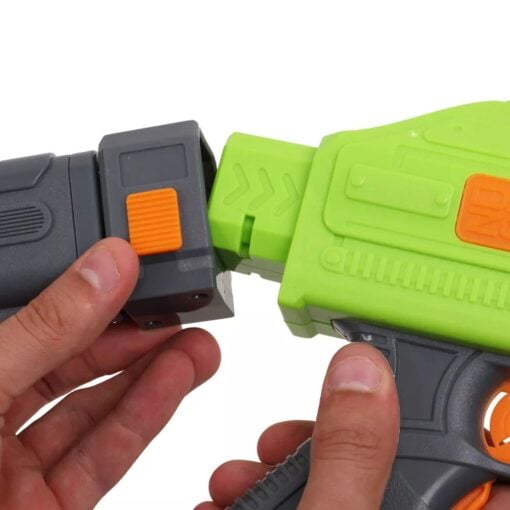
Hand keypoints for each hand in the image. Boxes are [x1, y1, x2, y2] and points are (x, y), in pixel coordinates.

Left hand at [0, 238, 219, 509]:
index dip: (87, 292)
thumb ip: (46, 329)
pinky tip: (176, 381)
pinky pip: (106, 454)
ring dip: (153, 373)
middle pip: (72, 363)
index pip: (30, 320)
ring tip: (195, 344)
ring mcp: (16, 470)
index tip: (134, 269)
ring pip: (97, 407)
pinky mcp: (49, 509)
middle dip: (134, 334)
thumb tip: (105, 266)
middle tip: (178, 309)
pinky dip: (146, 415)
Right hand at [196, 344, 509, 509]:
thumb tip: (362, 372)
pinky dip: (284, 494)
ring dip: (292, 469)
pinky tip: (242, 500)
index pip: (481, 457)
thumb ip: (352, 452)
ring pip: (350, 483)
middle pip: (397, 462)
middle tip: (283, 434)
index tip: (412, 363)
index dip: (461, 404)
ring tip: (241, 475)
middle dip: (327, 439)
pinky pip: (325, 501)